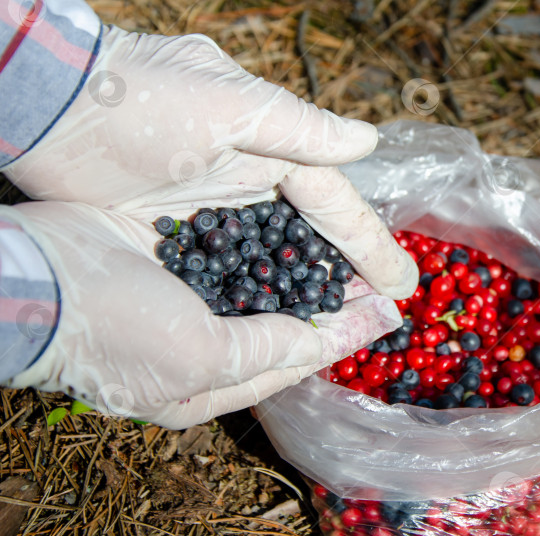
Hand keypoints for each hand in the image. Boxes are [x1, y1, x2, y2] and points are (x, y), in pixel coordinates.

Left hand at [2, 25, 417, 298]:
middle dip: (345, 271)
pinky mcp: (181, 226)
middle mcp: (251, 175)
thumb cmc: (139, 101)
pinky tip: (273, 316)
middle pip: (311, 232)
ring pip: (275, 254)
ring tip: (337, 324)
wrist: (46, 107)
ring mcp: (215, 203)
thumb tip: (369, 142)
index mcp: (271, 147)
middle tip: (379, 312)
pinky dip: (256, 289)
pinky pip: (234, 265)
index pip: (333, 203)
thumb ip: (301, 129)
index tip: (401, 284)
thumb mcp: (227, 106)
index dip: (368, 245)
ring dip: (304, 286)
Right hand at [2, 201, 401, 428]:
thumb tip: (328, 342)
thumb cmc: (113, 328)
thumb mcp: (201, 356)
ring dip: (304, 268)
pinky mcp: (173, 256)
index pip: (292, 360)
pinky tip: (298, 222)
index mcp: (209, 383)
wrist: (31, 275)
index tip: (386, 312)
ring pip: (262, 285)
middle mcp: (202, 344)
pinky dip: (268, 241)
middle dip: (329, 302)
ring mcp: (186, 299)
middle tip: (377, 277)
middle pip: (282, 324)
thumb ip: (270, 349)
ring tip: (348, 247)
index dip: (341, 336)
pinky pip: (233, 251)